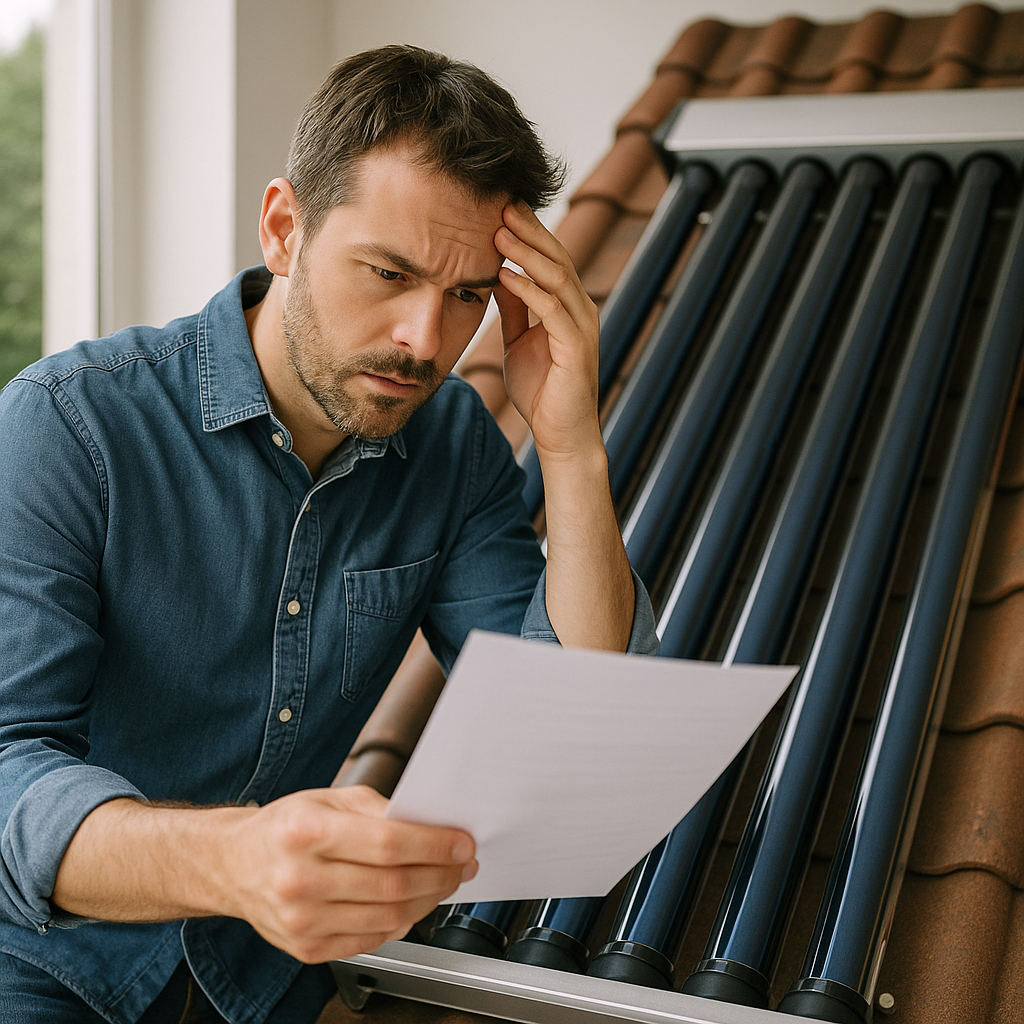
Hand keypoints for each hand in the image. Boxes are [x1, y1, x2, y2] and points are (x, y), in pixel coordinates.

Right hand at [225, 785, 475, 962]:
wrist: (234, 865)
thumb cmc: (285, 828)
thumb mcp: (327, 797)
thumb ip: (377, 809)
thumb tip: (428, 824)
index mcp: (306, 831)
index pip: (387, 842)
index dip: (433, 845)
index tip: (462, 843)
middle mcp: (299, 878)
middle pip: (392, 884)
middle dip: (440, 874)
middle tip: (462, 864)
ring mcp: (301, 919)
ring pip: (388, 917)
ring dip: (429, 901)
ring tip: (444, 882)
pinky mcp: (306, 948)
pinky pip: (371, 940)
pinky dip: (402, 923)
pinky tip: (413, 904)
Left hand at [493, 203, 601, 459]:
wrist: (560, 435)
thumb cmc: (541, 392)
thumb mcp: (518, 343)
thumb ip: (514, 311)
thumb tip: (499, 277)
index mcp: (569, 306)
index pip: (550, 258)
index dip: (528, 232)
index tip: (500, 207)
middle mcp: (581, 310)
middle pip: (558, 258)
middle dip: (529, 230)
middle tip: (501, 203)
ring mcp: (582, 328)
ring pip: (558, 277)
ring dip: (527, 253)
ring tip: (498, 231)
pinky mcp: (576, 349)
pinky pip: (552, 310)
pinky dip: (529, 290)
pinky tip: (505, 276)